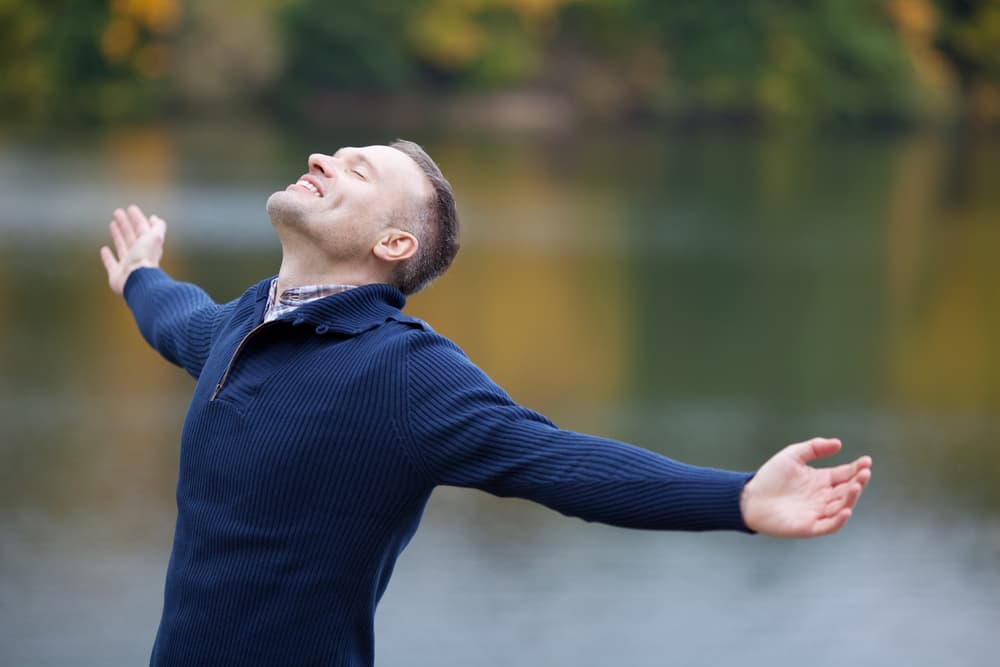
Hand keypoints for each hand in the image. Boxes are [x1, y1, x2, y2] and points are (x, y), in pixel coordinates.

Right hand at [100, 205, 166, 294]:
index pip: (142, 229)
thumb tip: (155, 218)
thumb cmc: (145, 258)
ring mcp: (128, 265)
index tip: (131, 208)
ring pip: (122, 247)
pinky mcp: (117, 274)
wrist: (137, 281)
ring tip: (112, 224)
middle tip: (117, 212)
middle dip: (125, 224)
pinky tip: (104, 248)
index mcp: (148, 246)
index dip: (137, 218)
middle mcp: (139, 255)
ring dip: (118, 235)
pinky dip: (107, 257)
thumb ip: (158, 227)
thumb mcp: (155, 238)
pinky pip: (111, 264)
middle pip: (131, 236)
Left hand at [740, 437, 871, 537]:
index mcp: (821, 480)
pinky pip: (830, 525)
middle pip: (847, 490)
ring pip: (842, 507)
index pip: (845, 475)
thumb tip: (838, 443)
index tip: (867, 461)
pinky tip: (845, 509)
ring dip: (851, 498)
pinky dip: (839, 519)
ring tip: (856, 486)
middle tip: (864, 473)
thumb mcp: (792, 456)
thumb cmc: (770, 477)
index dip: (857, 469)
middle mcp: (823, 497)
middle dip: (858, 482)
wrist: (750, 497)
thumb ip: (814, 448)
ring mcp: (818, 512)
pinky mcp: (810, 526)